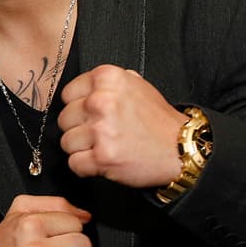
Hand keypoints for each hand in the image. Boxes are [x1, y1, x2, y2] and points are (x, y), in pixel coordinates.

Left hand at [58, 65, 186, 187]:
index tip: (91, 116)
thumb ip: (107, 84)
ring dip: (82, 150)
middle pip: (64, 119)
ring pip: (66, 142)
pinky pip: (74, 164)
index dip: (77, 108)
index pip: (67, 94)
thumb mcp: (137, 86)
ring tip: (105, 147)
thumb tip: (81, 89)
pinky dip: (86, 167)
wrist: (181, 149)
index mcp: (107, 79)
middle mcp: (101, 101)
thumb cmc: (158, 121)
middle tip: (101, 135)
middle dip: (79, 130)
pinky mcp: (102, 156)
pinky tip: (103, 161)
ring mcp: (101, 129)